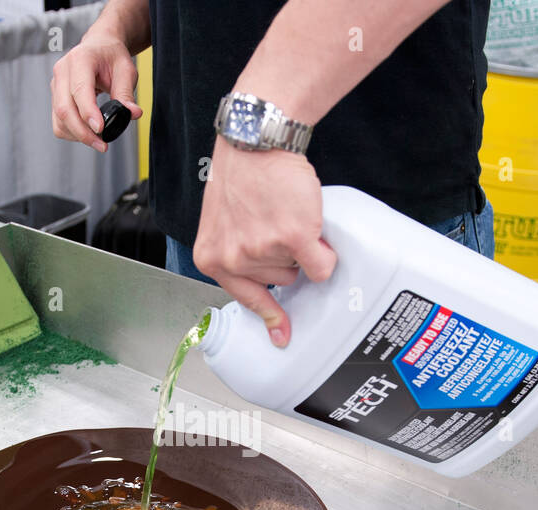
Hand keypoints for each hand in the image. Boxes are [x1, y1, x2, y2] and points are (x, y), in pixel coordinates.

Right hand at [50, 32, 142, 152]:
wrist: (99, 46)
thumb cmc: (112, 57)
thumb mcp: (126, 70)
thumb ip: (127, 92)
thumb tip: (132, 113)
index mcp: (81, 59)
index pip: (80, 89)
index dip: (88, 113)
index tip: (101, 130)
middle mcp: (63, 70)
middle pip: (65, 109)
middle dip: (83, 132)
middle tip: (103, 145)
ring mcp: (56, 84)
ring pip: (60, 119)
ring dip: (78, 135)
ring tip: (99, 141)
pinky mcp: (55, 96)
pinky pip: (58, 122)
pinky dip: (72, 133)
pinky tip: (88, 133)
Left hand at [193, 141, 336, 347]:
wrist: (257, 142)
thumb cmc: (242, 176)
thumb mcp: (222, 222)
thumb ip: (235, 253)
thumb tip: (267, 288)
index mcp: (212, 259)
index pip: (246, 298)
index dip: (269, 316)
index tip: (281, 339)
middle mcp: (234, 259)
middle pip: (279, 281)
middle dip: (285, 256)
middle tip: (276, 222)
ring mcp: (263, 250)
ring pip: (299, 270)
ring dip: (302, 247)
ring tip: (287, 214)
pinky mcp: (292, 238)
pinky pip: (321, 265)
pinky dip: (325, 253)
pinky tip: (312, 227)